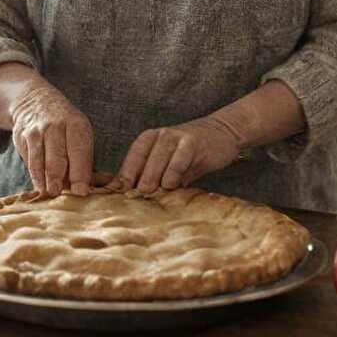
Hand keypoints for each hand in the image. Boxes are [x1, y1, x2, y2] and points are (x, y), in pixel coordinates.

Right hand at [10, 81, 94, 196]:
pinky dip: (34, 174)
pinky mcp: (22, 136)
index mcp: (76, 124)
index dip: (80, 173)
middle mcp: (56, 125)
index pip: (79, 150)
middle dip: (58, 177)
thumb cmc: (65, 125)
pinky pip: (29, 159)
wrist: (36, 100)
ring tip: (48, 193)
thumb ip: (84, 158)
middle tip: (59, 194)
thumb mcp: (79, 131)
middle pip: (57, 156)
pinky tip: (39, 186)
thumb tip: (90, 188)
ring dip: (44, 179)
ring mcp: (37, 130)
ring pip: (40, 159)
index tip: (82, 191)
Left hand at [116, 116, 241, 192]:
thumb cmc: (190, 154)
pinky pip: (181, 158)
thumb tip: (134, 204)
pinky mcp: (193, 142)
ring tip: (147, 192)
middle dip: (135, 178)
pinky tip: (172, 185)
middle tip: (130, 197)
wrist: (221, 133)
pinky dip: (174, 172)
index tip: (115, 195)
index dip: (123, 177)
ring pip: (159, 157)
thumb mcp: (170, 164)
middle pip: (143, 158)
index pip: (132, 158)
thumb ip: (155, 179)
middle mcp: (160, 135)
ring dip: (152, 175)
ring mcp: (176, 136)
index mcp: (149, 140)